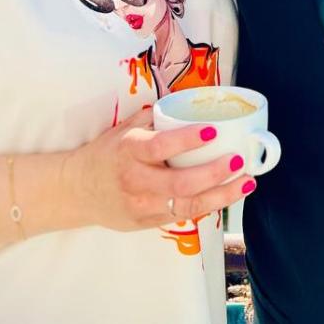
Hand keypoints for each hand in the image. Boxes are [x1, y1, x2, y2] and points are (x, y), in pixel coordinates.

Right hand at [62, 107, 254, 229]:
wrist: (77, 190)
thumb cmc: (108, 153)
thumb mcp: (125, 129)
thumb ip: (155, 117)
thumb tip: (189, 100)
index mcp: (129, 150)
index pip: (161, 146)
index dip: (188, 140)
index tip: (212, 131)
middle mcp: (135, 180)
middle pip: (180, 182)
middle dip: (215, 173)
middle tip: (239, 160)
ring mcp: (141, 206)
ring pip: (187, 205)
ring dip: (222, 196)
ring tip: (246, 183)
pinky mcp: (147, 223)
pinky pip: (183, 216)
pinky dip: (208, 206)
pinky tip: (228, 195)